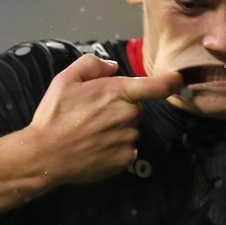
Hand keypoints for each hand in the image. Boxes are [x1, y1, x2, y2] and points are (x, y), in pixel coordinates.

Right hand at [28, 54, 181, 185]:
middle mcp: (129, 115)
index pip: (157, 86)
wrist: (44, 155)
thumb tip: (113, 67)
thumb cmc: (55, 115)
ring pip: (132, 129)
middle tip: (95, 114)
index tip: (180, 80)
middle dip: (123, 108)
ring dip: (119, 129)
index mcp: (118, 92)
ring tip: (92, 132)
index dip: (172, 81)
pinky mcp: (126, 159)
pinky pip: (128, 149)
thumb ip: (92, 65)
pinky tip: (96, 147)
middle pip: (138, 108)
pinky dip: (116, 148)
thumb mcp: (66, 79)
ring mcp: (129, 139)